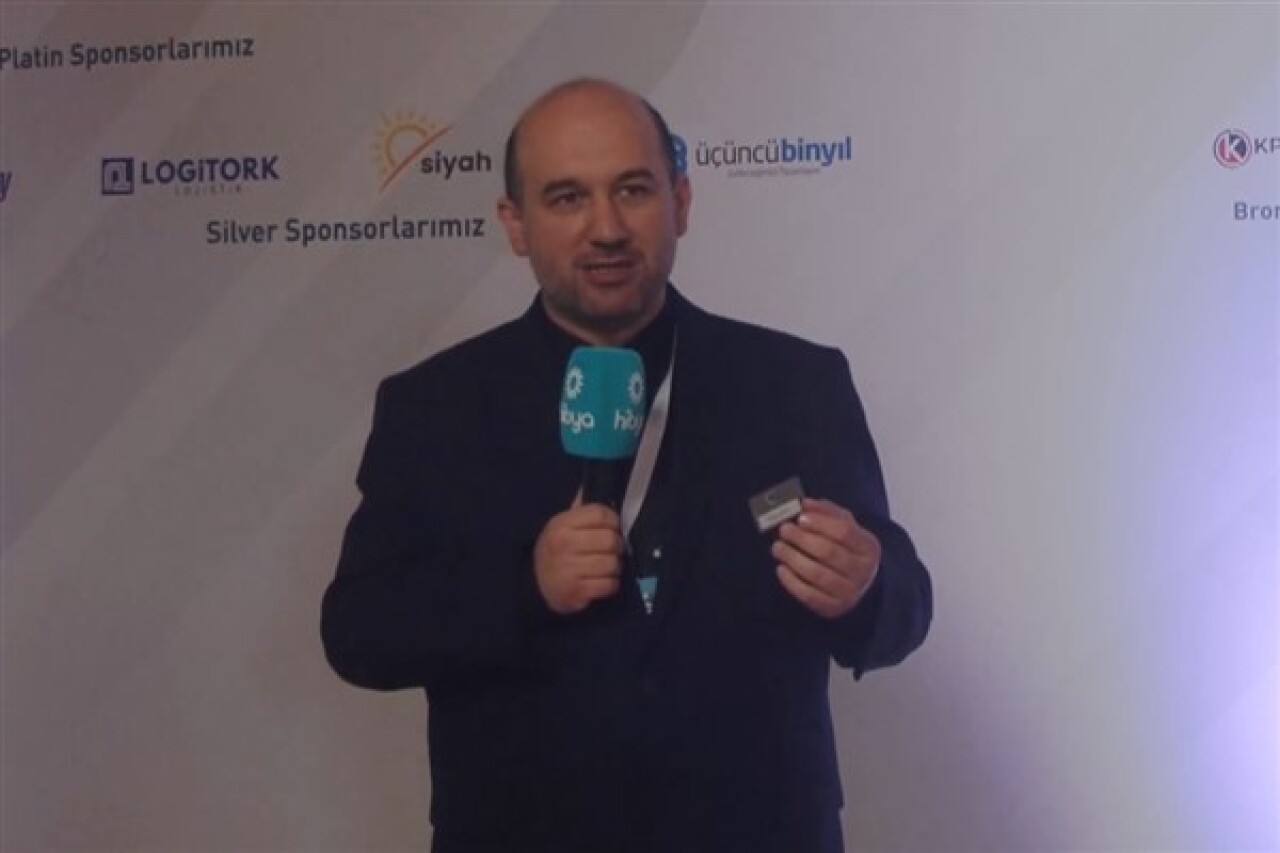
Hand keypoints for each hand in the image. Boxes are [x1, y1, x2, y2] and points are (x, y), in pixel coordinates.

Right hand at [533, 492, 624, 613]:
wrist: (536, 585)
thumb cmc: (555, 550)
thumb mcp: (562, 525)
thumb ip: (580, 508)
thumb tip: (594, 482)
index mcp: (562, 524)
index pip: (600, 514)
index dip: (612, 520)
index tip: (612, 527)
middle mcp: (565, 545)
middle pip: (611, 540)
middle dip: (616, 546)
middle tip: (611, 550)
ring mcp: (570, 570)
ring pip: (613, 564)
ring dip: (614, 567)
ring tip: (606, 567)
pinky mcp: (577, 592)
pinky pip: (609, 585)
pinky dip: (610, 584)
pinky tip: (601, 582)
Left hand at [772, 498, 879, 618]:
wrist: (859, 583)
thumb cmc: (846, 549)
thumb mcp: (845, 526)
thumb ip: (826, 512)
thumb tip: (806, 503)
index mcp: (868, 547)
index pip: (845, 532)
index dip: (820, 523)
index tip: (800, 517)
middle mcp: (862, 571)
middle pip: (830, 553)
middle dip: (802, 540)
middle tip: (784, 530)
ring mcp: (849, 592)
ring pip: (818, 575)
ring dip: (793, 559)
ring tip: (778, 547)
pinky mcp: (833, 608)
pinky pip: (809, 596)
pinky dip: (792, 582)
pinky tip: (781, 569)